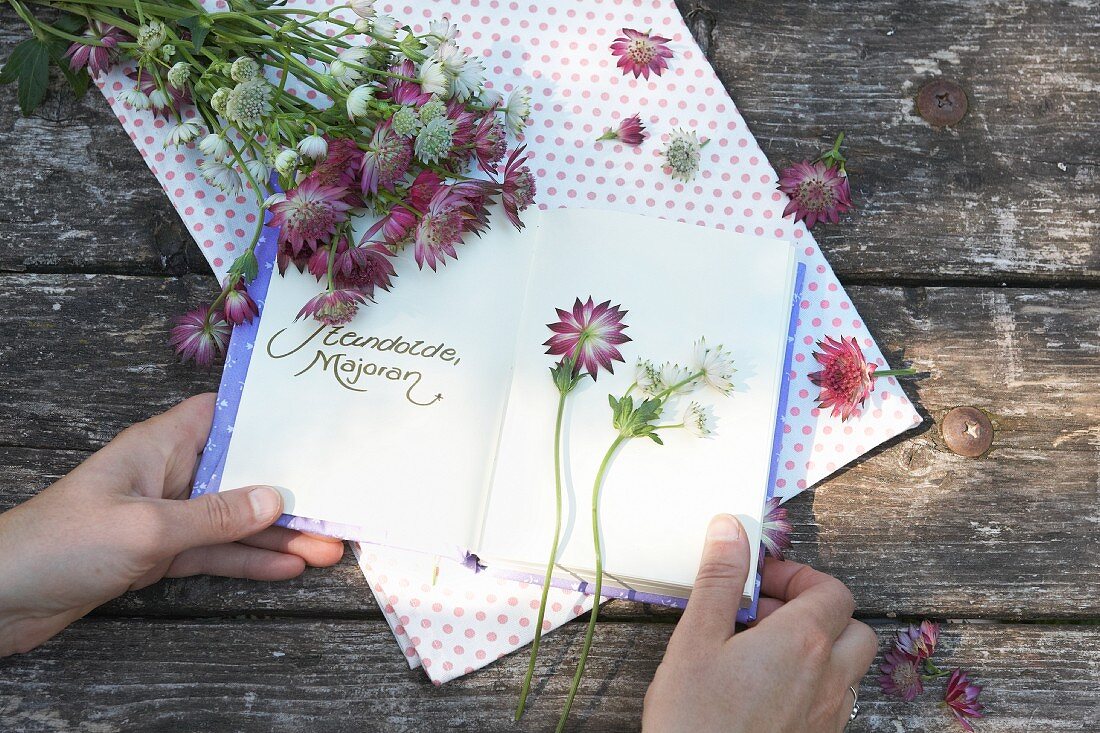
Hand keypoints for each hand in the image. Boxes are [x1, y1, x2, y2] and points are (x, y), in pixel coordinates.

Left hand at [0, 394, 343, 656]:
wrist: (3, 598)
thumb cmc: (63, 544)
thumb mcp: (147, 528)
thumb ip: (214, 517)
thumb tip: (275, 500)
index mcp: (160, 446)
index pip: (220, 414)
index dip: (265, 415)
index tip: (315, 421)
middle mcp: (168, 475)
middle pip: (240, 474)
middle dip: (288, 490)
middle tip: (339, 502)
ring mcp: (166, 516)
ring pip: (234, 521)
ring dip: (279, 535)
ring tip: (329, 548)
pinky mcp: (160, 554)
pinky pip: (216, 553)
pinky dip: (250, 561)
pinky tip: (287, 569)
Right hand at [642, 514, 876, 732]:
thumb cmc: (694, 719)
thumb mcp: (695, 639)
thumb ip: (719, 580)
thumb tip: (732, 528)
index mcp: (802, 642)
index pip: (831, 589)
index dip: (797, 576)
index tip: (757, 583)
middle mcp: (829, 678)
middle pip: (854, 626)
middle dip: (817, 611)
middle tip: (764, 616)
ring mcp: (829, 716)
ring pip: (849, 667)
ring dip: (818, 649)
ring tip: (762, 653)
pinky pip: (834, 701)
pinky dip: (812, 684)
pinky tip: (764, 691)